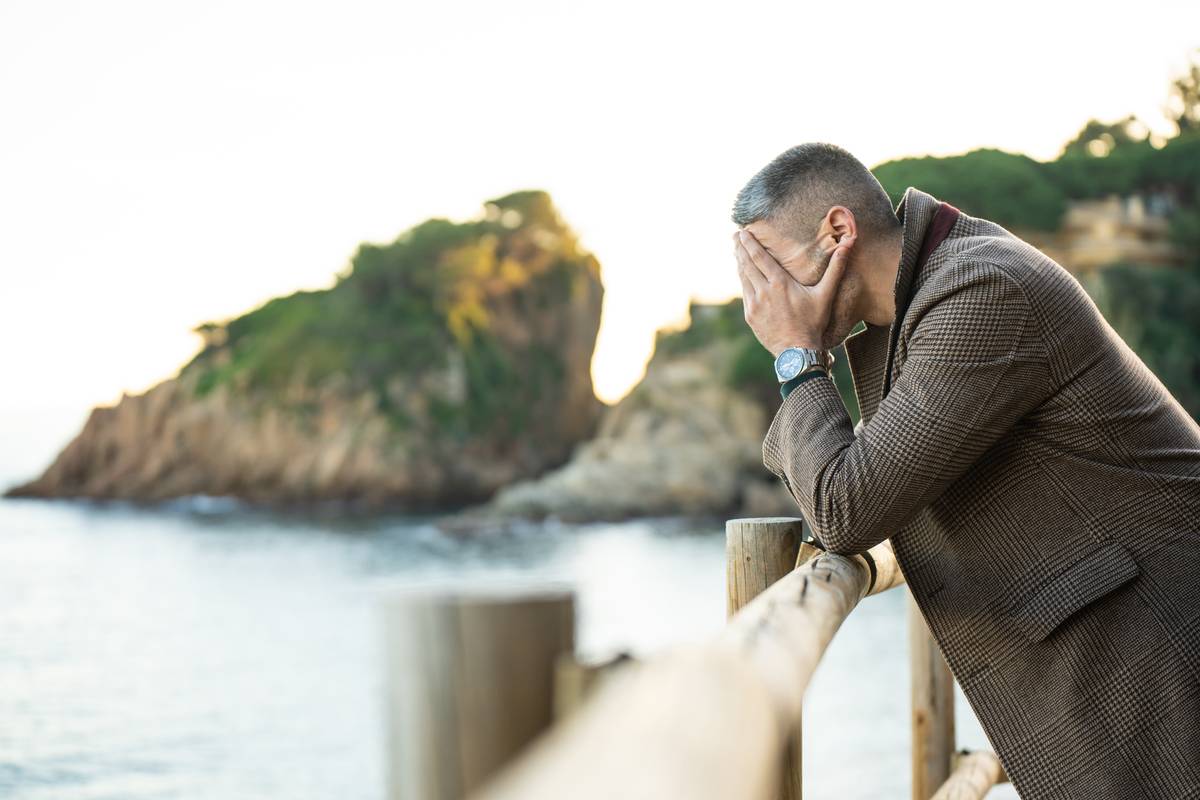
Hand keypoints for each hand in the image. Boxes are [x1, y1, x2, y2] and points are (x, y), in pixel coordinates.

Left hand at [734, 228, 853, 356]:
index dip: (749, 243)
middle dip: (740, 248)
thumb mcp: (825, 295)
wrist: (797, 351)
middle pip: (747, 264)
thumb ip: (835, 268)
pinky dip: (742, 280)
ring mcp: (754, 304)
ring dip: (739, 262)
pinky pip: (744, 293)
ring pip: (743, 277)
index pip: (759, 257)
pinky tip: (742, 274)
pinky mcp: (750, 316)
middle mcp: (763, 291)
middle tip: (734, 235)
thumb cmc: (813, 322)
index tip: (743, 232)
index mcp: (779, 283)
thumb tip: (848, 244)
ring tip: (736, 250)